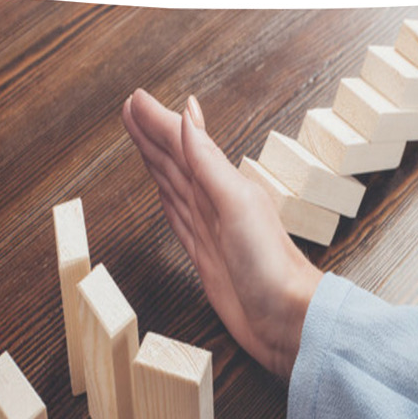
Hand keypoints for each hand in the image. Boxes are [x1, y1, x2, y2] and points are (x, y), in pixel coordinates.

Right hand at [122, 89, 322, 378]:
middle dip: (152, 135)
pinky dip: (167, 202)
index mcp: (223, 187)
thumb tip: (188, 116)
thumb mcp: (237, 205)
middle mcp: (214, 205)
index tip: (136, 100)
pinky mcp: (204, 257)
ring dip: (156, 163)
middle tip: (130, 110)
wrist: (287, 318)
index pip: (182, 145)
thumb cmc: (271, 265)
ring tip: (140, 140)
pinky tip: (163, 194)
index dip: (159, 123)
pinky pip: (178, 220)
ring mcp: (209, 231)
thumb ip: (209, 163)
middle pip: (174, 162)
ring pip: (173, 187)